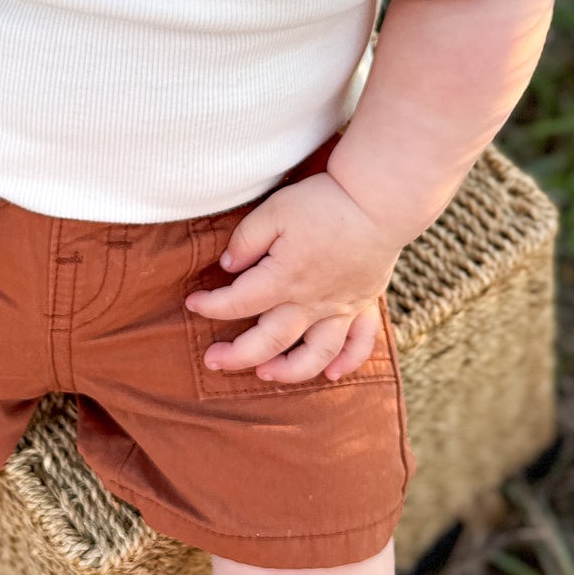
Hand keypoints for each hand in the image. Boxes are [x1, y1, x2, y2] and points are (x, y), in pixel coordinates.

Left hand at [182, 172, 404, 383]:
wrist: (379, 200)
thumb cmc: (323, 202)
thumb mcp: (274, 210)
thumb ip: (246, 240)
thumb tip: (228, 266)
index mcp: (284, 278)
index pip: (238, 302)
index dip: (211, 306)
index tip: (194, 303)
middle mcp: (311, 302)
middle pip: (269, 340)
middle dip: (237, 355)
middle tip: (213, 360)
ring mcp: (341, 306)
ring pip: (314, 353)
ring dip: (289, 370)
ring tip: (266, 374)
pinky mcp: (364, 302)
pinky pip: (360, 343)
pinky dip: (348, 362)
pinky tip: (333, 374)